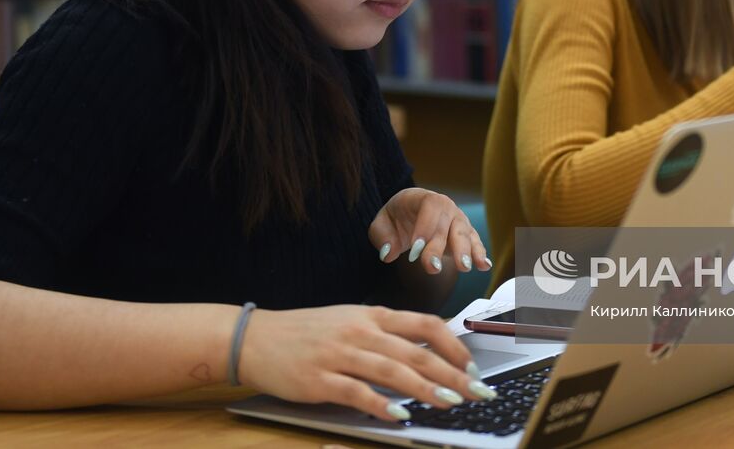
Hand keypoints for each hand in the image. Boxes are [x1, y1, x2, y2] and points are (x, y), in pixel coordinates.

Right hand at [237, 304, 494, 419]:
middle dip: (452, 373)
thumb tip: (427, 351)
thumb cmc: (307, 332)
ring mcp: (340, 355)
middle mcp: (361, 331)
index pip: (425, 324)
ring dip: (426, 388)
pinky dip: (382, 406)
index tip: (472, 365)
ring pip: (393, 371)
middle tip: (477, 391)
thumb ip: (385, 333)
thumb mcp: (350, 320)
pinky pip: (358, 394)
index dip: (454, 345)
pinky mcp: (320, 381)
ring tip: (450, 402)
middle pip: (416, 352)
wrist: (256, 338)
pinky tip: (401, 417)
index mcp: (372, 315)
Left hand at [371, 188, 490, 274]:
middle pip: (448, 223)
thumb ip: (382, 237)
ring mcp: (457, 220)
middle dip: (441, 246)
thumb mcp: (381, 224)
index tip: (415, 250)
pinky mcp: (465, 235)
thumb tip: (388, 253)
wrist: (410, 214)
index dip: (425, 227)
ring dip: (466, 251)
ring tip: (464, 267)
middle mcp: (445, 206)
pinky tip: (484, 265)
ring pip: (464, 233)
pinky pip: (475, 242)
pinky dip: (479, 254)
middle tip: (433, 268)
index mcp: (423, 198)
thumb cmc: (396, 218)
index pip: (429, 207)